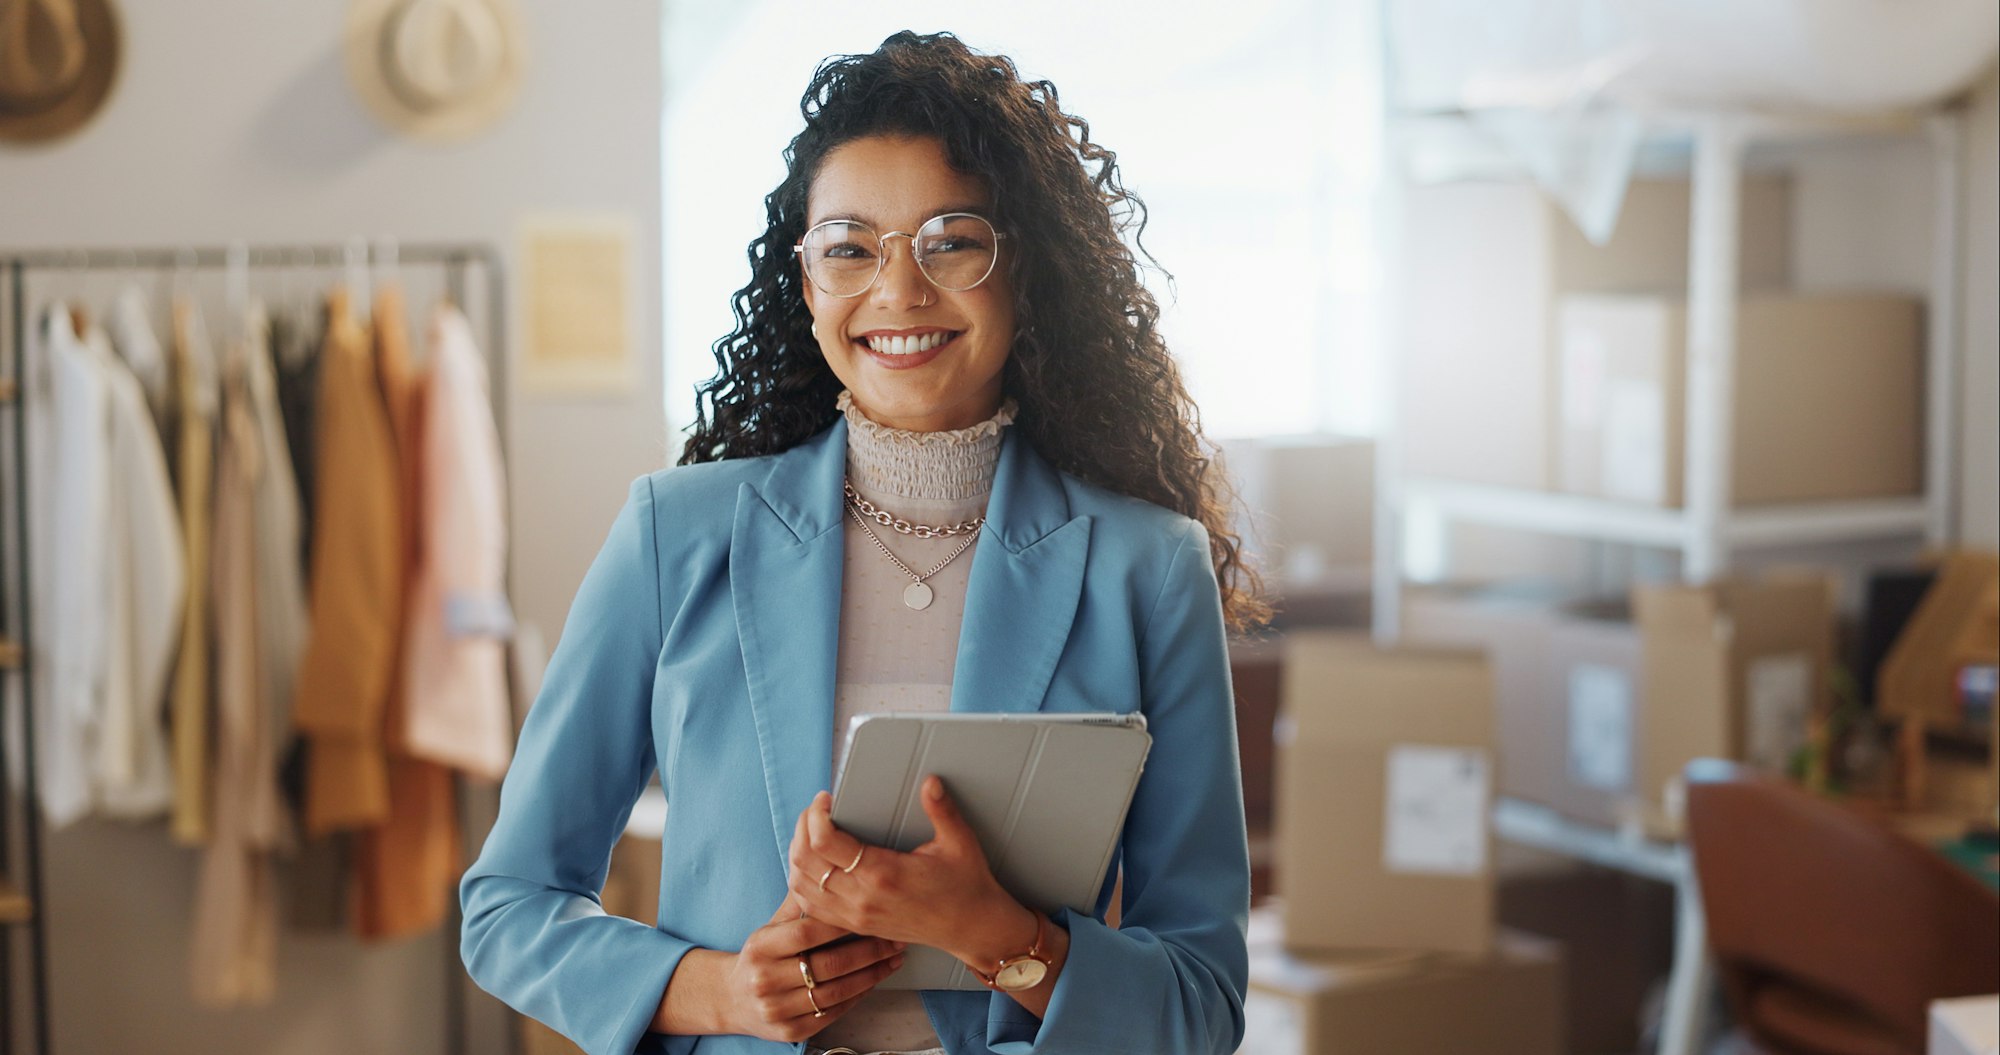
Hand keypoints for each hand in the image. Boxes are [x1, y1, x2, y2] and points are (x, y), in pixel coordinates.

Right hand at [715, 890, 904, 1042]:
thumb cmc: (761, 955)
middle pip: (827, 965)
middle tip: (895, 938)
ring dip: (872, 975)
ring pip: (835, 992)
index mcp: (760, 947)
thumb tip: (830, 870)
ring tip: (894, 958)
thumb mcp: (771, 927)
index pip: (807, 932)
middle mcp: (765, 980)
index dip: (841, 923)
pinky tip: (874, 980)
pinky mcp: (791, 1032)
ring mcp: (777, 1009)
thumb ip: (799, 904)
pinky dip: (858, 996)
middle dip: (869, 950)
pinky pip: (832, 1013)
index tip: (870, 913)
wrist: (732, 999)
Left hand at [787, 776, 1026, 964]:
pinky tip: (813, 865)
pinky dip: (801, 882)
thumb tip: (930, 782)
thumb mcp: (960, 842)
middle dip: (802, 828)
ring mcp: (855, 915)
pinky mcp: (855, 925)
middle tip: (816, 810)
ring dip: (797, 854)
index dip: (816, 814)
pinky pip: (810, 906)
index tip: (825, 798)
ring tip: (811, 832)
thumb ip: (942, 810)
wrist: (972, 928)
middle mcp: (862, 898)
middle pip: (804, 861)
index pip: (824, 842)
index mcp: (883, 873)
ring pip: (800, 885)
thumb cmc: (967, 885)